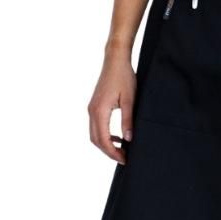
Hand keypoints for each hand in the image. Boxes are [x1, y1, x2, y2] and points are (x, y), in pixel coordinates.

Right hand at [87, 48, 135, 164]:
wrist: (115, 60)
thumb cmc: (124, 77)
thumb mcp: (129, 99)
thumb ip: (128, 120)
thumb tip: (128, 139)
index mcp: (99, 111)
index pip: (103, 139)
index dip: (113, 152)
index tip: (124, 159)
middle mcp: (92, 111)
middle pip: (96, 140)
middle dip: (109, 151)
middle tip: (124, 157)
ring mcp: (91, 108)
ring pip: (94, 134)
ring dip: (106, 144)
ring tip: (122, 149)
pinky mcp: (94, 105)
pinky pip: (96, 126)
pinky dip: (105, 135)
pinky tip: (118, 136)